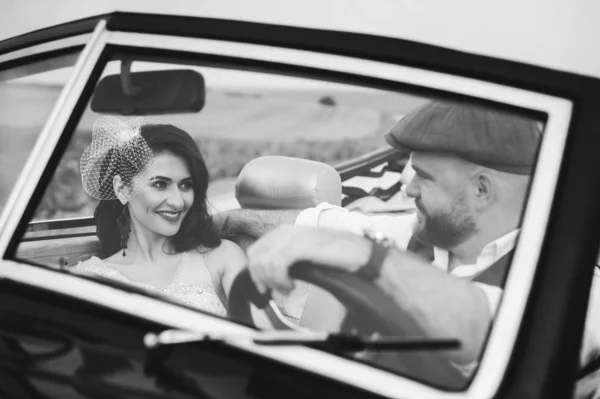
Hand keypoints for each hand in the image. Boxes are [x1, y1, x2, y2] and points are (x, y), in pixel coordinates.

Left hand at [246, 225, 370, 294]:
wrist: (358, 253)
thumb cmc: (335, 256)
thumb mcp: (305, 256)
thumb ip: (287, 260)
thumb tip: (269, 276)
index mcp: (284, 231)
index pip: (256, 249)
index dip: (255, 271)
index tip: (263, 288)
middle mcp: (286, 231)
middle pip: (256, 254)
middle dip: (260, 277)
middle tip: (272, 292)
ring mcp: (293, 237)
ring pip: (264, 261)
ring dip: (272, 281)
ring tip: (286, 290)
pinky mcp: (301, 245)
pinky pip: (277, 264)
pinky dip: (280, 279)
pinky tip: (292, 287)